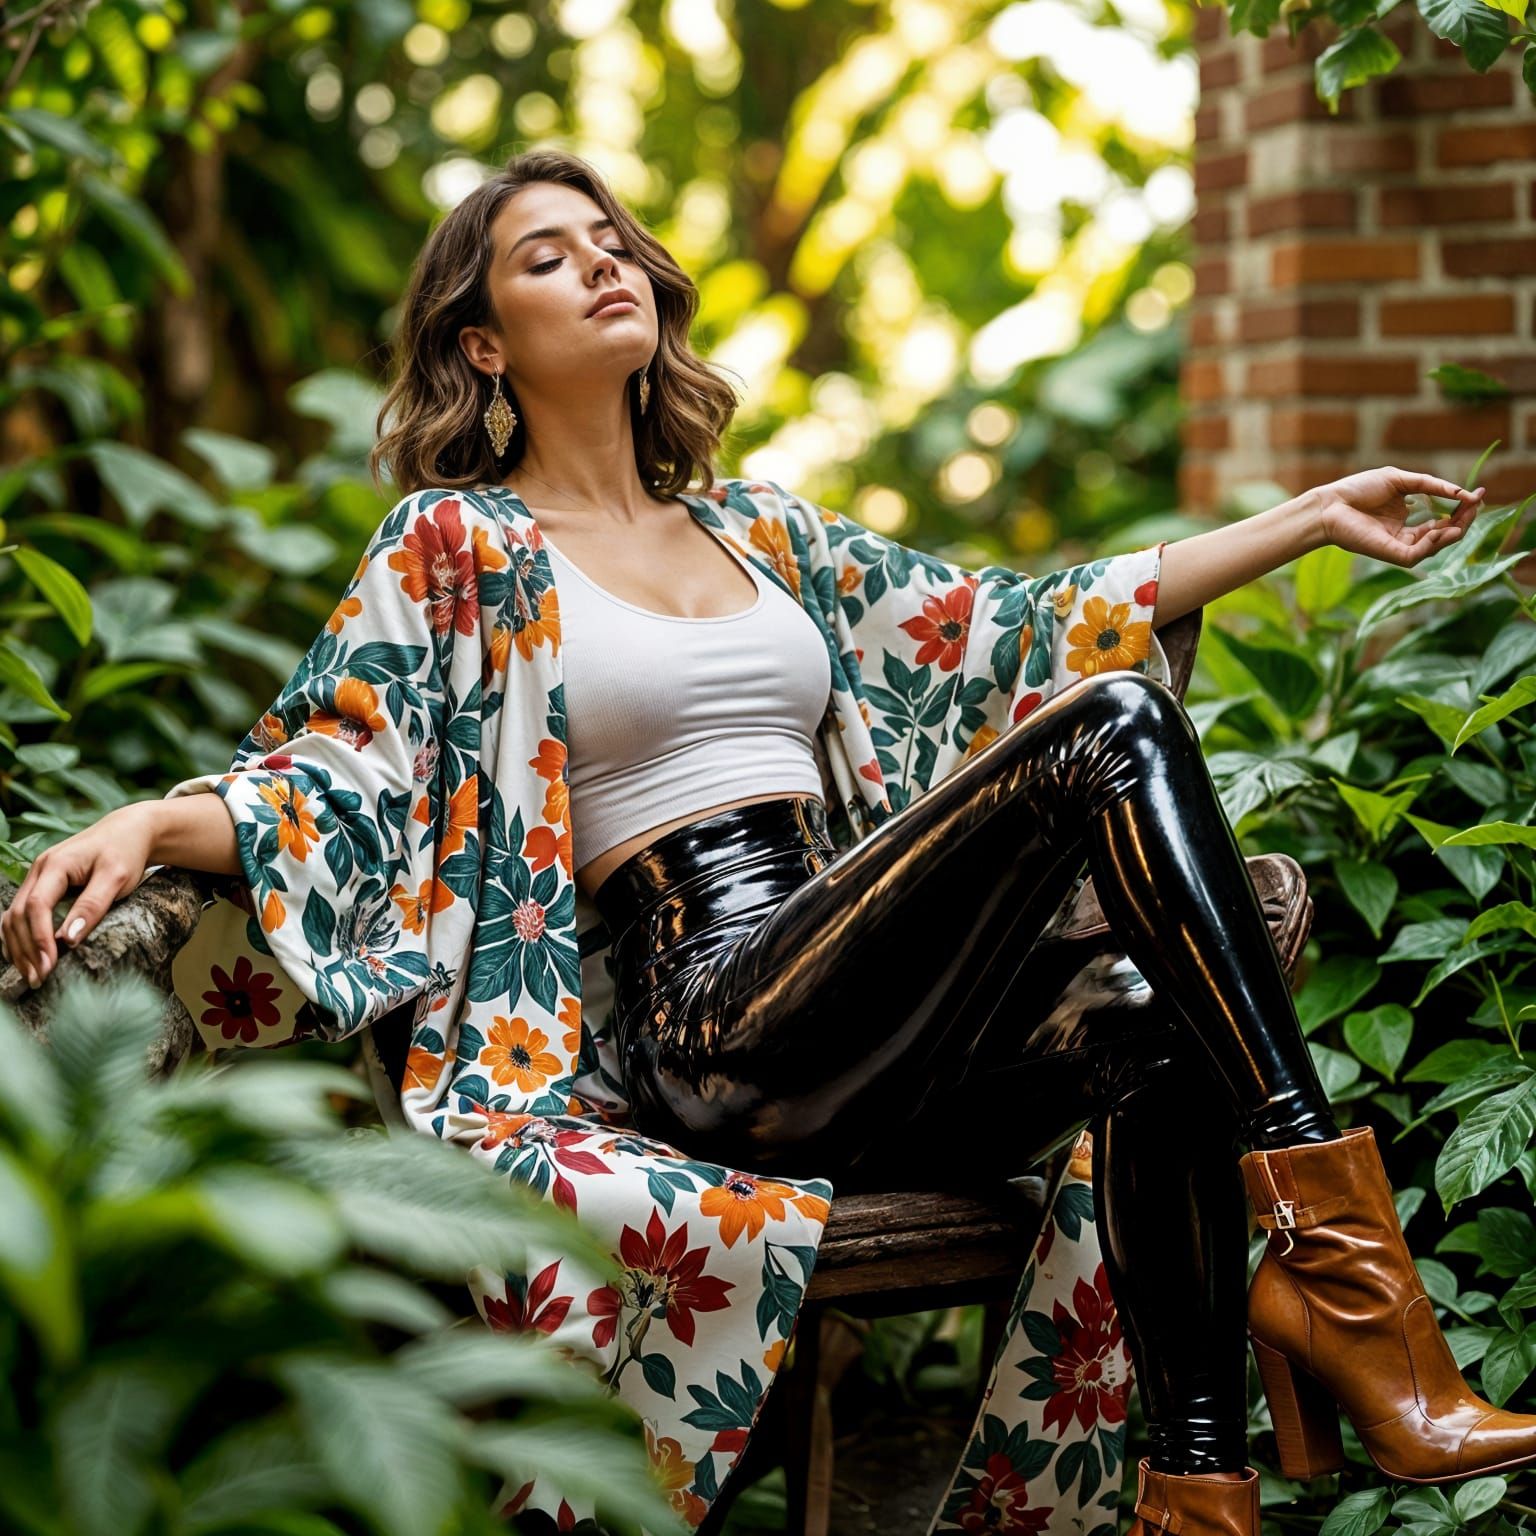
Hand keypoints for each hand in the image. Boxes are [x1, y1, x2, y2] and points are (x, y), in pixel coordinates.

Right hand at [0, 802, 158, 988]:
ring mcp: (37, 878)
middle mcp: (39, 870)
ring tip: (33, 976)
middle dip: (25, 949)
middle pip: (17, 914)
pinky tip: (28, 958)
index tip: (48, 965)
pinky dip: (20, 937)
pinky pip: (20, 914)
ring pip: (13, 916)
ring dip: (18, 947)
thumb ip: (93, 905)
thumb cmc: (126, 852)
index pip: (36, 906)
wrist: (129, 830)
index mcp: (55, 864)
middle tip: (39, 979)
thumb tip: (69, 939)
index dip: (39, 938)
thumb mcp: (117, 877)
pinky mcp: (42, 886)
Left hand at [1315, 467, 1485, 566]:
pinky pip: (1419, 554)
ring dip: (1453, 532)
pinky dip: (1433, 543)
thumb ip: (1431, 485)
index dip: (1461, 509)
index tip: (1478, 495)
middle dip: (1463, 521)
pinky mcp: (1390, 554)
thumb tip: (1464, 493)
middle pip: (1444, 534)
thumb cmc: (1358, 490)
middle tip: (1475, 505)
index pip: (1442, 520)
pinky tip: (1441, 529)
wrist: (1331, 503)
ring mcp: (1398, 546)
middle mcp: (1405, 536)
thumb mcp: (1401, 481)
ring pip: (1435, 547)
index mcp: (1406, 521)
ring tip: (1464, 517)